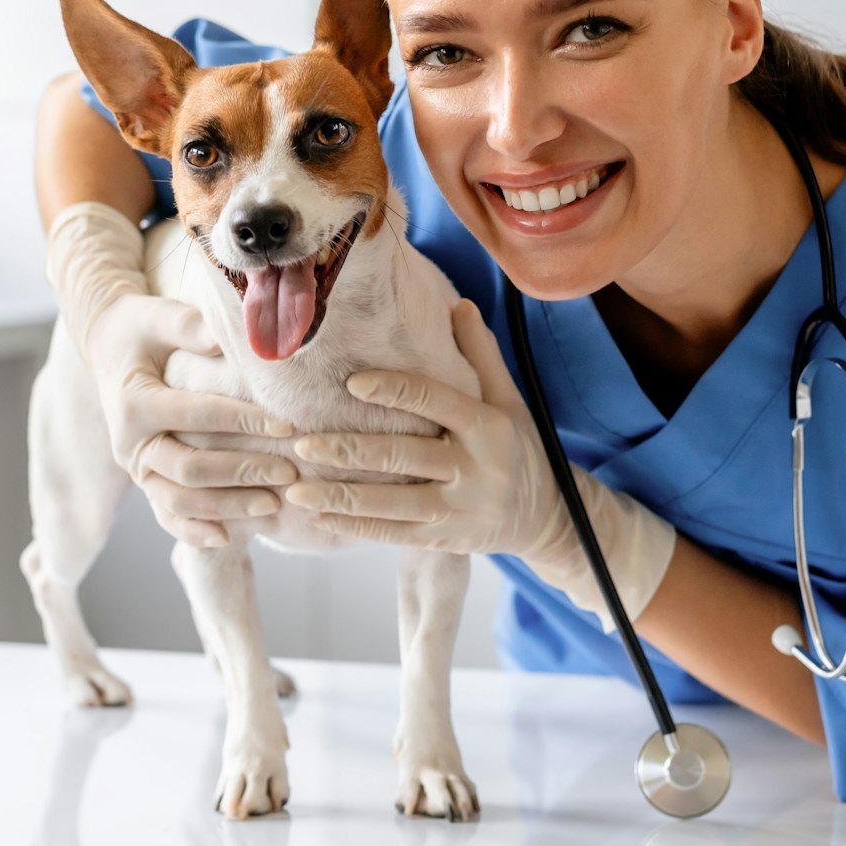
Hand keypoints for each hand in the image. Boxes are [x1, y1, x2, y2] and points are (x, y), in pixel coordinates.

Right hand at [47, 202, 296, 547]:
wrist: (109, 348)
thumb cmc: (141, 329)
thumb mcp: (158, 316)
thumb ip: (188, 325)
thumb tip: (225, 338)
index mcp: (134, 403)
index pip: (197, 416)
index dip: (244, 421)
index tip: (288, 425)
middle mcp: (130, 443)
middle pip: (191, 468)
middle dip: (243, 471)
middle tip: (290, 472)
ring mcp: (136, 468)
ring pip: (180, 501)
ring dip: (228, 506)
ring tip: (273, 505)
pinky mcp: (144, 481)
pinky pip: (166, 516)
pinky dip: (192, 532)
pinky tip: (226, 540)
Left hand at [284, 299, 679, 629]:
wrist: (549, 516)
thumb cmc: (518, 447)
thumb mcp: (509, 400)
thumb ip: (481, 355)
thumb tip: (459, 305)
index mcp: (488, 426)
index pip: (436, 400)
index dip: (394, 390)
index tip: (351, 383)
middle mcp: (476, 467)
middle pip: (404, 456)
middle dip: (348, 452)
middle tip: (300, 444)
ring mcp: (462, 508)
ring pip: (393, 502)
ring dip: (341, 498)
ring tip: (296, 490)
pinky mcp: (449, 540)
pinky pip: (396, 533)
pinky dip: (356, 526)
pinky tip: (319, 519)